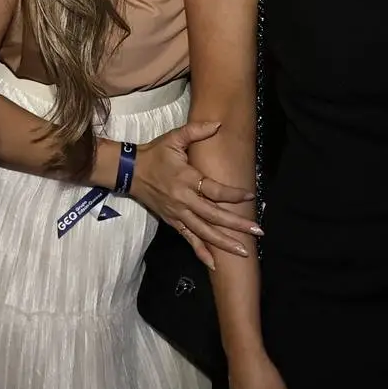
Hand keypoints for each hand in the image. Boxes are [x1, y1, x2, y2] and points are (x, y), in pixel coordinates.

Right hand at [127, 122, 257, 266]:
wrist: (129, 172)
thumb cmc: (155, 154)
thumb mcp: (173, 138)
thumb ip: (196, 130)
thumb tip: (218, 124)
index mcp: (186, 179)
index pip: (213, 190)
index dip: (232, 194)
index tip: (250, 195)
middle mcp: (183, 200)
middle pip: (213, 216)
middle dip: (236, 224)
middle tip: (257, 230)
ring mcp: (178, 214)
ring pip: (203, 232)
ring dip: (224, 242)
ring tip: (244, 250)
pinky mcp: (173, 222)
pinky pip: (189, 239)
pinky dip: (201, 252)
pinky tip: (215, 264)